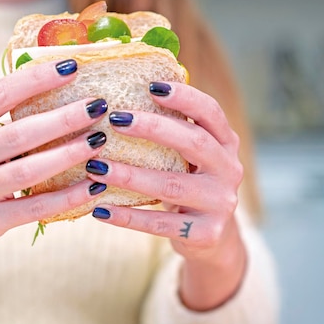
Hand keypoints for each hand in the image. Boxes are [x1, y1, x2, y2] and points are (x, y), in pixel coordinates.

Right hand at [0, 59, 108, 259]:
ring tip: (98, 141)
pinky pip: (35, 208)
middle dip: (62, 119)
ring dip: (68, 155)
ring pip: (27, 171)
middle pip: (18, 134)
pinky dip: (68, 197)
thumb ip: (5, 112)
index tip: (72, 67)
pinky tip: (94, 186)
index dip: (36, 79)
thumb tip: (63, 79)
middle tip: (96, 107)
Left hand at [84, 81, 246, 309]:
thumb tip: (128, 90)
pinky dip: (127, 216)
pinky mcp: (205, 233)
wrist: (209, 237)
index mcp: (226, 143)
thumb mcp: (190, 156)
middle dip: (153, 128)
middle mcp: (229, 170)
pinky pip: (159, 223)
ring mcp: (219, 203)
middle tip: (115, 119)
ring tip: (95, 166)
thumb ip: (174, 129)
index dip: (185, 96)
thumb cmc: (188, 183)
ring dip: (129, 175)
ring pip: (170, 186)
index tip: (151, 85)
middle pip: (193, 142)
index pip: (211, 112)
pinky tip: (100, 209)